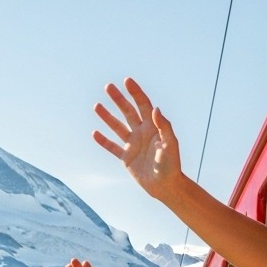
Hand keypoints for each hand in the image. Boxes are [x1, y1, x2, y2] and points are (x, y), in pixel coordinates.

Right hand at [92, 78, 185, 198]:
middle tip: (108, 86)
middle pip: (128, 111)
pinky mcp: (127, 158)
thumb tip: (155, 109)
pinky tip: (94, 133)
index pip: (143, 105)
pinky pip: (112, 147)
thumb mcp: (170, 144)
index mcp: (153, 127)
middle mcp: (142, 133)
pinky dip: (103, 141)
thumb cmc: (171, 165)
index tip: (126, 81)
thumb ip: (164, 126)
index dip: (135, 92)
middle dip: (118, 99)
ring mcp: (133, 144)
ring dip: (107, 116)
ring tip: (97, 106)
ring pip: (117, 127)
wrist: (166, 186)